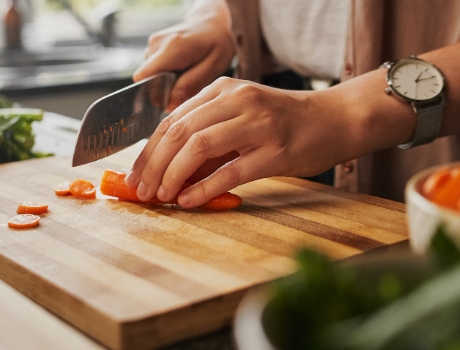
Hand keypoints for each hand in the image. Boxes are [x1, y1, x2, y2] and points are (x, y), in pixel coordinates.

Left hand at [124, 77, 364, 207]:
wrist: (334, 120)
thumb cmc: (283, 123)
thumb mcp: (239, 118)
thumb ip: (207, 138)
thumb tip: (167, 172)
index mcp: (222, 90)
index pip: (171, 121)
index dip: (148, 151)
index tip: (135, 175)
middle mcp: (237, 100)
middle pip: (179, 132)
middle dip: (153, 165)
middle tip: (142, 191)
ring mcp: (257, 123)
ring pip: (198, 147)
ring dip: (173, 175)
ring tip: (162, 197)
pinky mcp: (275, 150)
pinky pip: (230, 171)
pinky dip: (204, 188)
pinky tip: (188, 200)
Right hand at [133, 2, 234, 111]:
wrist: (211, 23)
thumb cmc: (216, 43)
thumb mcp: (214, 65)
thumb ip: (191, 84)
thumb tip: (170, 103)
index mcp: (172, 48)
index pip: (145, 77)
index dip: (154, 94)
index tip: (171, 100)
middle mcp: (157, 44)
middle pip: (146, 80)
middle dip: (163, 91)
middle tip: (185, 87)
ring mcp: (152, 45)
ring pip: (150, 76)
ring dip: (165, 83)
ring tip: (185, 75)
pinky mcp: (152, 48)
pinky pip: (153, 70)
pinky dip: (165, 76)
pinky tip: (180, 69)